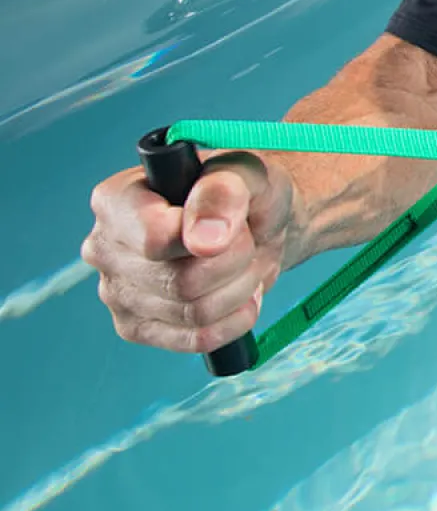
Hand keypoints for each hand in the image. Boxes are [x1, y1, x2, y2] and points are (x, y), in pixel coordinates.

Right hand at [82, 151, 294, 354]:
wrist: (257, 222)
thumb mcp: (244, 171)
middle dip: (236, 261)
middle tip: (248, 239)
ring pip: (193, 313)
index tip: (237, 223)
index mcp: (117, 199)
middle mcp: (104, 247)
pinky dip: (236, 319)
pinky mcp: (136, 328)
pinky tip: (242, 294)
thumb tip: (203, 241)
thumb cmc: (245, 188)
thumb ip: (222, 193)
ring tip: (245, 263)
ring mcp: (116, 293)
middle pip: (182, 281)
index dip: (211, 238)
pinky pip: (196, 339)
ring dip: (240, 288)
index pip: (156, 238)